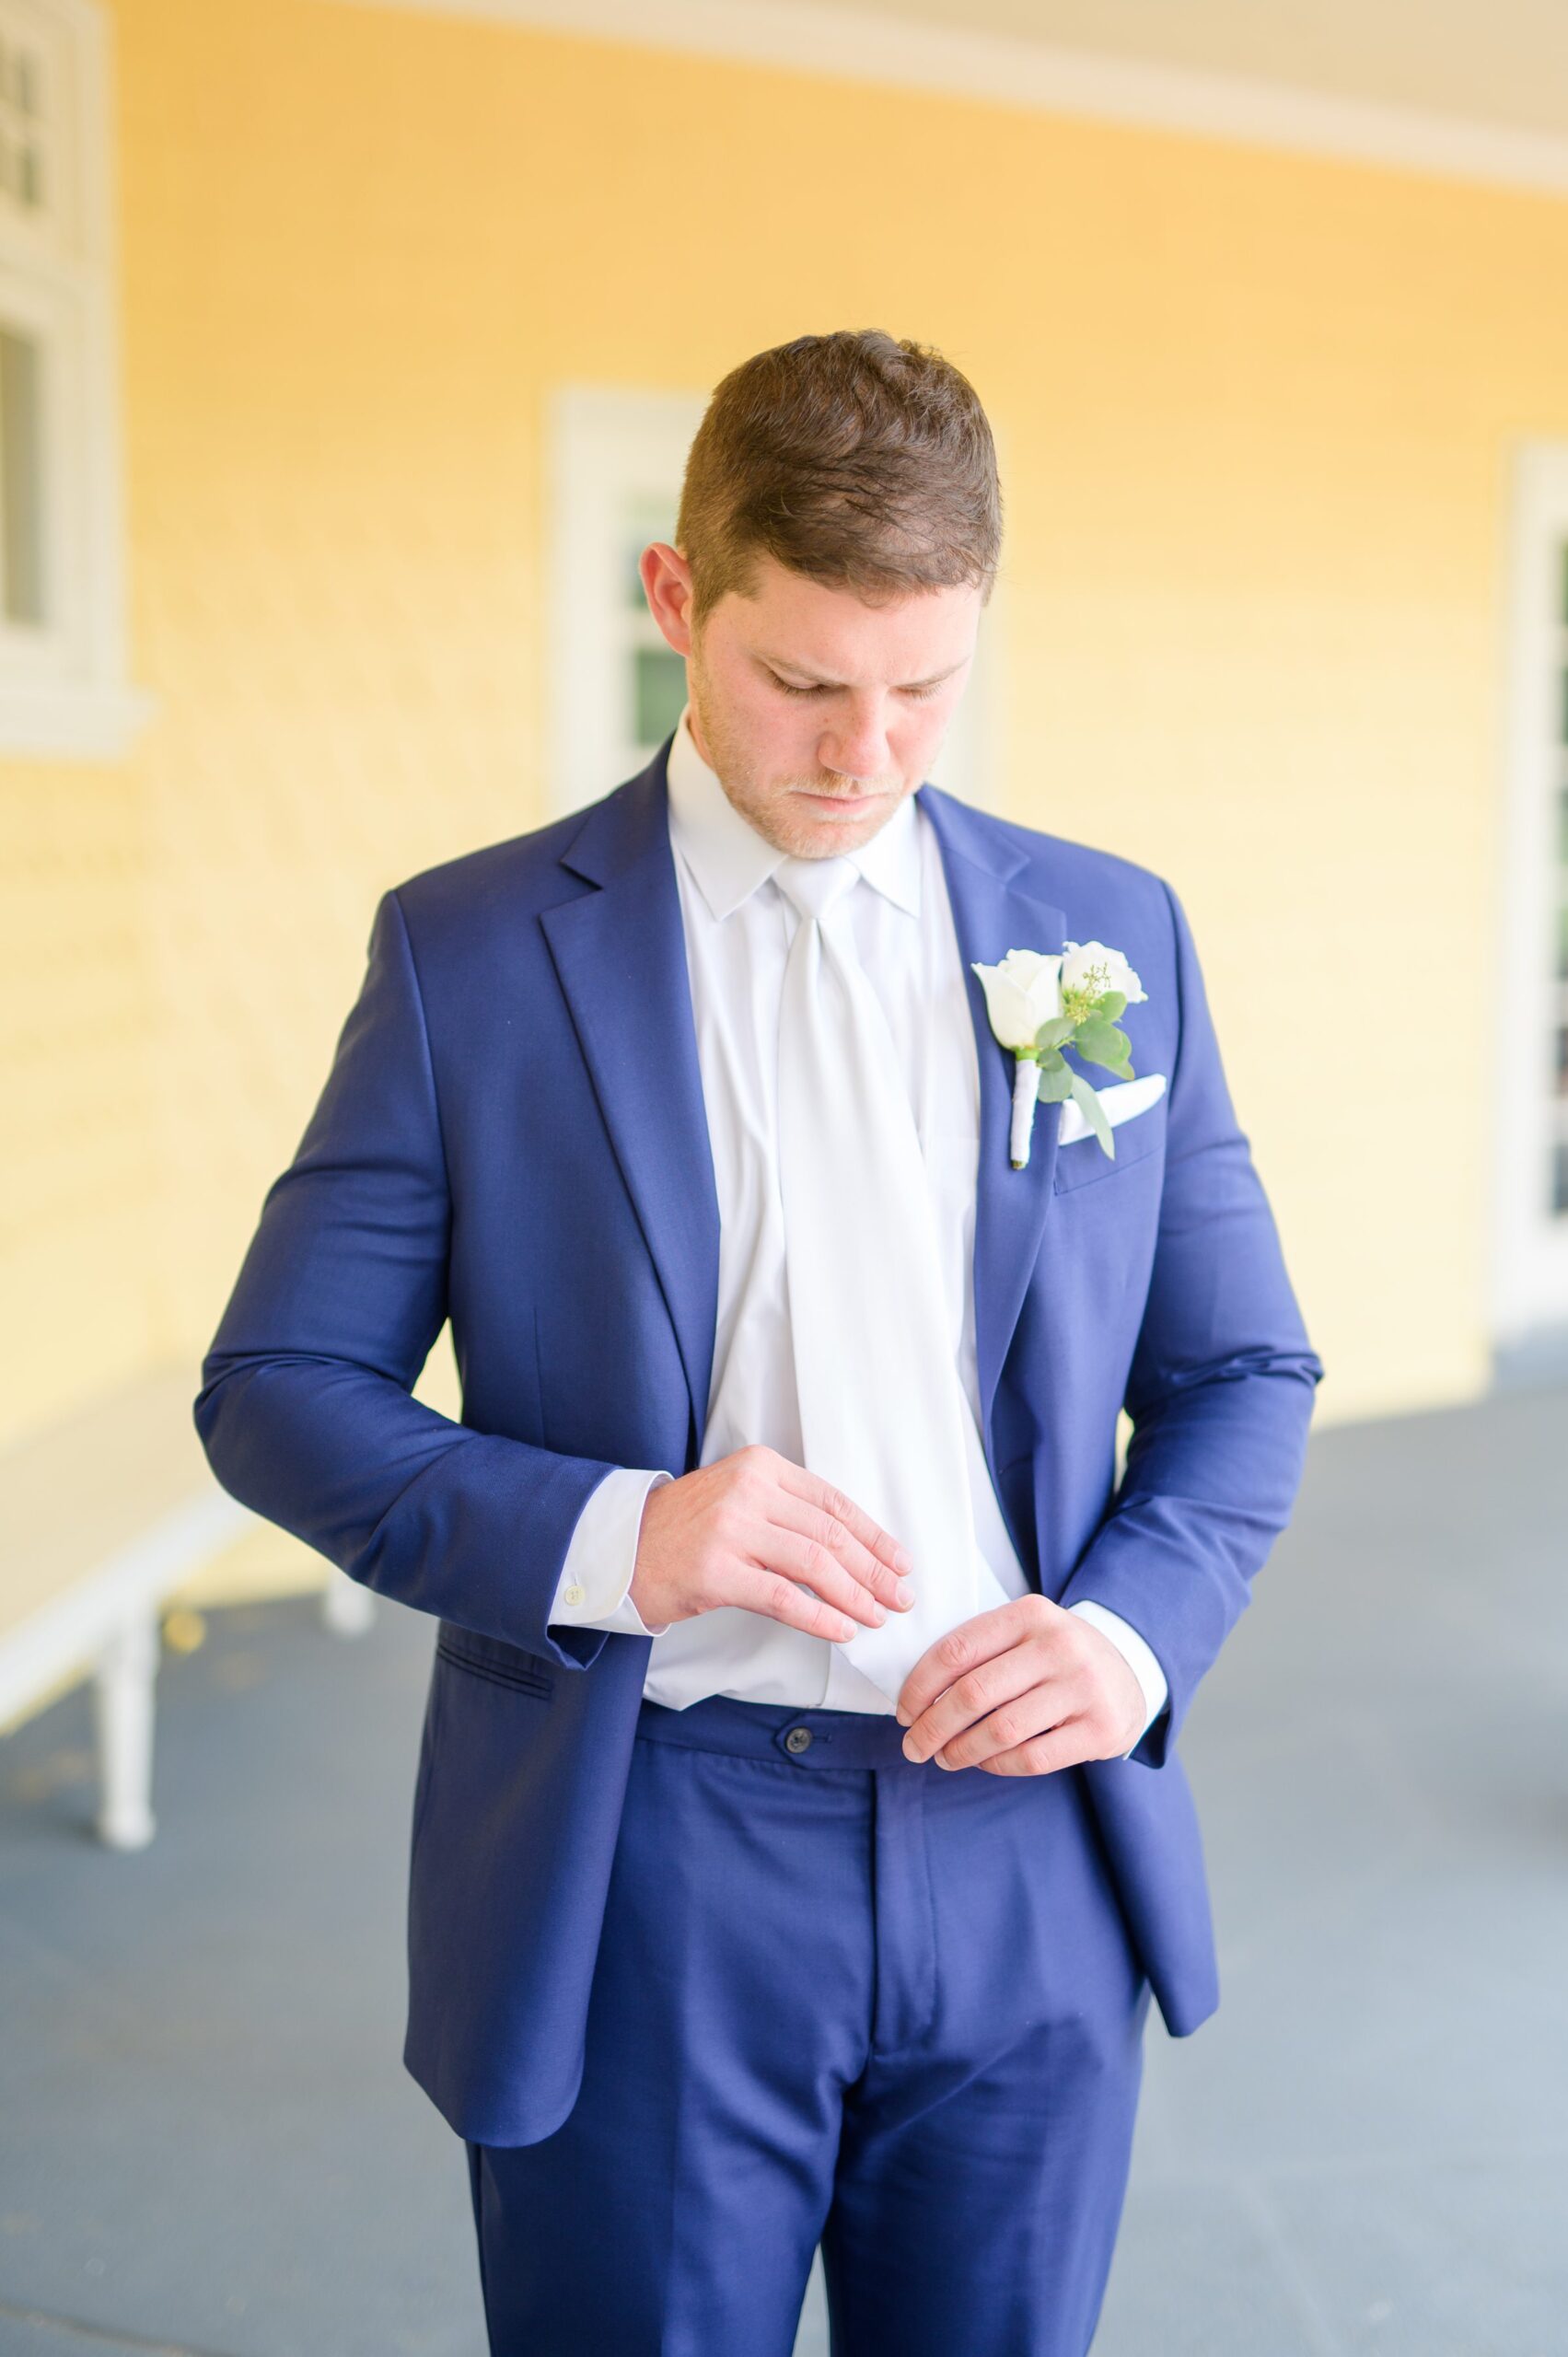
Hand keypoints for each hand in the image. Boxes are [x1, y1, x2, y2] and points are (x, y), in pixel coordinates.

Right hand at [628, 1444, 916, 1640]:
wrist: (622, 1548)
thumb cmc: (688, 1530)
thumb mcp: (741, 1501)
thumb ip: (791, 1513)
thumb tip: (858, 1551)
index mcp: (761, 1467)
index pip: (834, 1503)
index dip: (874, 1536)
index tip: (901, 1563)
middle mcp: (748, 1491)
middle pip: (830, 1534)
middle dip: (874, 1570)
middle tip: (900, 1597)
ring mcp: (730, 1529)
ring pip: (814, 1564)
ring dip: (854, 1595)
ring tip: (876, 1616)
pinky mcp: (715, 1571)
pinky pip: (783, 1597)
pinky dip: (820, 1616)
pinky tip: (841, 1630)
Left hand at [894, 1593, 1144, 1774]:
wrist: (1129, 1672)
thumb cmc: (1056, 1656)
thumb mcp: (1025, 1633)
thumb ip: (979, 1652)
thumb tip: (917, 1699)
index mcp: (1030, 1614)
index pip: (957, 1650)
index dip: (920, 1686)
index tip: (904, 1712)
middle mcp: (1059, 1646)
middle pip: (973, 1693)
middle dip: (932, 1727)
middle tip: (913, 1747)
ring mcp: (1083, 1688)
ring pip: (1000, 1730)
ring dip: (960, 1751)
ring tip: (944, 1758)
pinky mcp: (1100, 1729)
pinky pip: (1032, 1758)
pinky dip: (997, 1766)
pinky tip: (984, 1763)